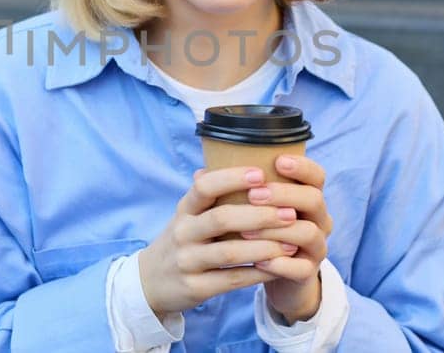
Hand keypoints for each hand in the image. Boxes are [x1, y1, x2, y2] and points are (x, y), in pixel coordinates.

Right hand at [139, 166, 301, 314]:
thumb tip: (229, 156)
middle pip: (222, 219)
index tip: (260, 173)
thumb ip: (207, 193)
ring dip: (265, 247)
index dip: (232, 178)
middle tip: (290, 213)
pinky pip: (232, 279)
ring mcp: (187, 262)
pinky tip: (279, 267)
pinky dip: (258, 273)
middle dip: (259, 215)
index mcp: (184, 210)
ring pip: (230, 252)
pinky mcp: (195, 288)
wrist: (151, 283)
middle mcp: (182, 233)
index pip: (204, 187)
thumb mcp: (186, 215)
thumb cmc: (181, 241)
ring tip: (292, 244)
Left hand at [247, 154, 332, 322]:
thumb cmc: (260, 235)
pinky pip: (300, 268)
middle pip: (313, 199)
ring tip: (246, 232)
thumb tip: (198, 174)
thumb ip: (236, 192)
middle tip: (254, 194)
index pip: (316, 175)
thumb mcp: (252, 212)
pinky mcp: (309, 273)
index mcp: (306, 197)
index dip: (301, 166)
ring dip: (275, 230)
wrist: (278, 277)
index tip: (278, 160)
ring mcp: (316, 247)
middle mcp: (318, 220)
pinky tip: (259, 263)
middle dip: (284, 195)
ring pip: (307, 232)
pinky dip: (280, 264)